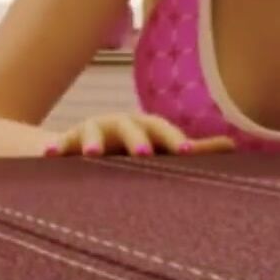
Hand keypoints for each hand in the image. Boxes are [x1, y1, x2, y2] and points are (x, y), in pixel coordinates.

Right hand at [45, 113, 236, 157]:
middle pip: (129, 126)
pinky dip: (53, 149)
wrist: (85, 147)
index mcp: (145, 126)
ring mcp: (92, 130)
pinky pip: (58, 144)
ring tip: (92, 155)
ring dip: (93, 141)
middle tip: (145, 154)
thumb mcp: (160, 149)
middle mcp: (120, 123)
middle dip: (137, 139)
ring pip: (92, 131)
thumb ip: (194, 150)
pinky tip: (47, 156)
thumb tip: (232, 145)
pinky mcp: (65, 142)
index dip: (173, 137)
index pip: (162, 128)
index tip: (186, 151)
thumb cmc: (133, 151)